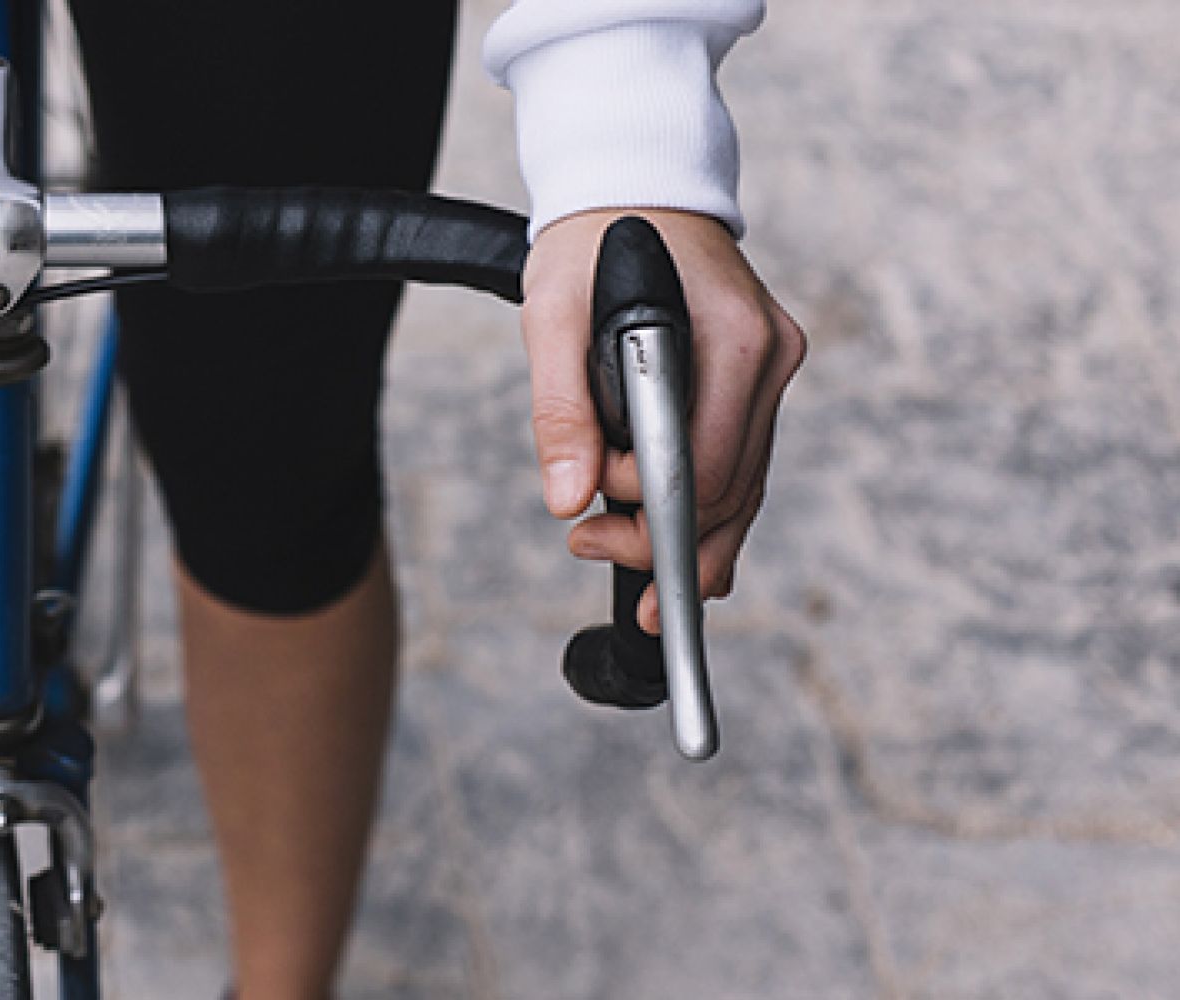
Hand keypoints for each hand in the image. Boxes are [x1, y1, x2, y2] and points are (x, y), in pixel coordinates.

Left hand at [520, 208, 805, 632]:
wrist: (633, 184)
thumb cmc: (590, 241)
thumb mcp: (553, 315)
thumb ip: (561, 409)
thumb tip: (568, 498)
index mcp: (733, 340)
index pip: (703, 470)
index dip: (647, 517)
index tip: (586, 528)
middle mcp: (769, 357)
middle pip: (731, 492)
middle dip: (662, 539)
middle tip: (589, 545)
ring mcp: (771, 368)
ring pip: (745, 488)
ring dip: (689, 537)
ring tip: (628, 565)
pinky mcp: (760, 375)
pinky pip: (743, 461)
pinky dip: (710, 508)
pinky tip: (682, 552)